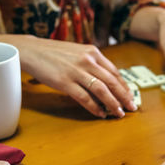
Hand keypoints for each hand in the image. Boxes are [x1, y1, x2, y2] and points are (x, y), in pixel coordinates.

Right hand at [15, 36, 135, 117]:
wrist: (32, 51)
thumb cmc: (54, 53)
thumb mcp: (78, 52)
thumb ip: (92, 63)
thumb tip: (107, 81)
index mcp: (93, 52)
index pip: (114, 72)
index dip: (124, 86)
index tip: (130, 96)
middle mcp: (87, 60)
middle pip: (112, 82)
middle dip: (124, 97)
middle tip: (131, 107)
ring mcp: (76, 71)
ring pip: (102, 90)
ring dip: (113, 104)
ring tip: (118, 113)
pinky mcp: (65, 82)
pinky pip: (84, 97)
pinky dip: (94, 107)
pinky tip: (100, 113)